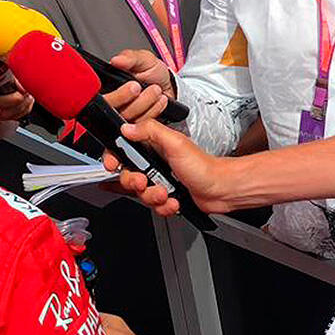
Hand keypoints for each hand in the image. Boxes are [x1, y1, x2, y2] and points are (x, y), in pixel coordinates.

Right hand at [103, 49, 173, 122]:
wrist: (167, 85)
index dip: (117, 95)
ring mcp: (124, 115)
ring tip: (157, 90)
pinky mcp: (135, 125)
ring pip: (128, 118)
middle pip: (115, 111)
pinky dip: (154, 110)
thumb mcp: (143, 59)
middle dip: (135, 101)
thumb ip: (130, 58)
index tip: (134, 85)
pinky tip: (160, 100)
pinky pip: (141, 123)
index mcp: (109, 85)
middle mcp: (114, 102)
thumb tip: (116, 60)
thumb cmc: (152, 72)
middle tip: (146, 88)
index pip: (102, 98)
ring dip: (146, 103)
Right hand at [106, 118, 232, 216]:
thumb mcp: (175, 142)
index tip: (114, 166)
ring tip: (167, 194)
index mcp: (152, 146)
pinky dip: (164, 207)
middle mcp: (153, 163)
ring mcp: (159, 180)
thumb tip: (127, 127)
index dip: (114, 159)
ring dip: (153, 197)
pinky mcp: (165, 196)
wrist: (220, 190)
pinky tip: (173, 201)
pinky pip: (153, 206)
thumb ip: (150, 131)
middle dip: (136, 183)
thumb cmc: (203, 166)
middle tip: (146, 182)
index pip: (122, 150)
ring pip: (140, 194)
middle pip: (127, 176)